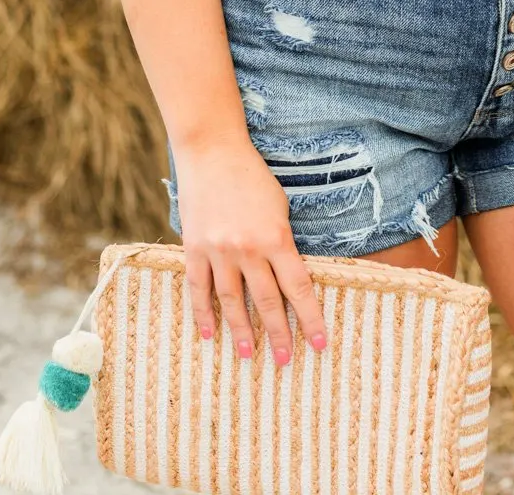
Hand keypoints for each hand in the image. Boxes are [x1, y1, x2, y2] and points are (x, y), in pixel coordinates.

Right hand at [170, 136, 327, 365]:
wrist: (212, 151)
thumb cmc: (253, 176)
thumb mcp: (280, 207)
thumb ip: (282, 243)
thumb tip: (288, 278)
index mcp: (276, 237)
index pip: (298, 287)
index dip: (310, 318)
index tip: (319, 344)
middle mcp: (247, 249)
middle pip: (267, 301)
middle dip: (279, 334)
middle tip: (287, 362)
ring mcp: (218, 250)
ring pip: (232, 302)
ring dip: (241, 332)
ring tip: (249, 356)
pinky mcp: (194, 248)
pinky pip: (198, 288)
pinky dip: (203, 313)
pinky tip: (209, 334)